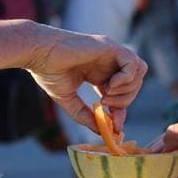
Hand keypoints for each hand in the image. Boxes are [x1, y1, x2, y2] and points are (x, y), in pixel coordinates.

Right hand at [25, 26, 147, 132]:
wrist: (37, 53)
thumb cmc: (47, 71)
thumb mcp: (68, 99)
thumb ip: (85, 115)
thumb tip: (100, 131)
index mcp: (102, 72)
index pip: (124, 92)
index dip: (122, 110)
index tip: (115, 125)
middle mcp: (110, 61)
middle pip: (136, 84)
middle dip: (124, 100)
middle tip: (104, 104)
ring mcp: (112, 53)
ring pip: (139, 73)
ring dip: (126, 89)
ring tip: (106, 94)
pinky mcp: (111, 46)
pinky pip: (133, 64)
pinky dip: (126, 78)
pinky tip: (108, 84)